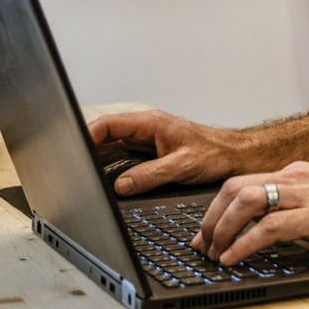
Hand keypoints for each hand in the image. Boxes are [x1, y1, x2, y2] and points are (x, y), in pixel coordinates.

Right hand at [87, 109, 241, 195]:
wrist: (233, 156)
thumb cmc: (215, 153)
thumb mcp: (182, 166)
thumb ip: (150, 175)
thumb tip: (121, 185)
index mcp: (150, 123)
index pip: (109, 124)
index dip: (88, 135)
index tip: (75, 150)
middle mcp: (146, 129)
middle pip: (106, 136)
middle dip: (89, 149)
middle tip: (76, 168)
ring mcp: (147, 141)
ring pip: (113, 148)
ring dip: (100, 160)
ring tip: (85, 176)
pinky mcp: (150, 153)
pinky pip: (124, 158)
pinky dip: (113, 168)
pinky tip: (105, 180)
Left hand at [197, 161, 308, 265]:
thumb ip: (306, 210)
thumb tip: (281, 232)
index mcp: (302, 174)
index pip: (246, 182)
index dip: (218, 208)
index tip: (207, 232)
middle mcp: (300, 178)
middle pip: (236, 188)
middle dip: (211, 218)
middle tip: (202, 246)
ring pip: (246, 201)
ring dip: (221, 230)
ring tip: (215, 254)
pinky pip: (269, 227)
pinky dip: (244, 244)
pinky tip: (235, 259)